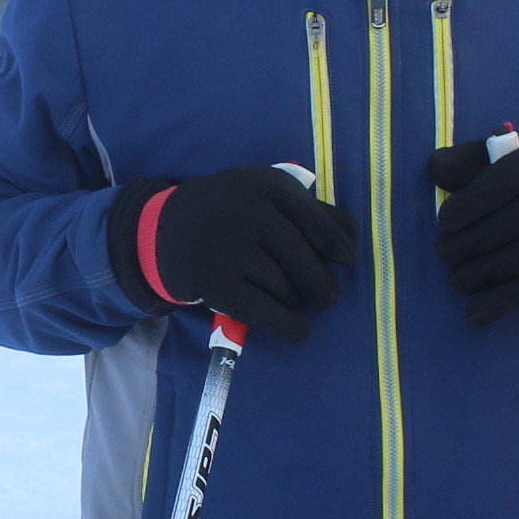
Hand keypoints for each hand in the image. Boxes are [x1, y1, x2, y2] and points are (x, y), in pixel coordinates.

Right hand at [123, 166, 359, 343]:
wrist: (166, 228)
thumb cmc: (230, 210)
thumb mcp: (265, 193)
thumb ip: (310, 209)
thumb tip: (352, 239)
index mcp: (266, 187)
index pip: (315, 219)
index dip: (336, 243)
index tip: (347, 258)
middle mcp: (248, 214)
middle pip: (304, 258)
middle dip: (322, 283)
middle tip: (327, 295)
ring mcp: (230, 250)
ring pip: (285, 286)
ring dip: (296, 299)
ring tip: (293, 299)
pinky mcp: (217, 284)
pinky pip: (265, 312)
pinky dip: (289, 326)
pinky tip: (300, 330)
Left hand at [424, 138, 518, 325]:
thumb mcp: (515, 162)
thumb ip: (471, 162)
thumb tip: (435, 168)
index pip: (503, 182)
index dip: (468, 204)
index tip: (444, 222)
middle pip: (507, 225)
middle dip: (466, 244)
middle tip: (444, 253)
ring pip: (516, 261)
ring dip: (477, 276)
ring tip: (456, 279)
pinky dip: (499, 304)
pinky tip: (473, 315)